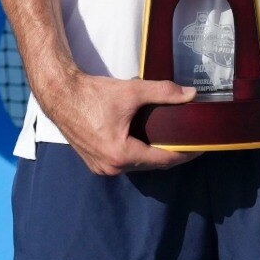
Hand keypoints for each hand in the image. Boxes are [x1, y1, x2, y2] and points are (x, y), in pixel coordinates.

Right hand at [35, 70, 197, 175]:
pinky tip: (144, 141)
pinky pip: (122, 162)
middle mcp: (111, 167)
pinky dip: (135, 154)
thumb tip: (191, 94)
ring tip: (168, 140)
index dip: (185, 153)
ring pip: (137, 165)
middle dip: (170, 154)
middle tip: (186, 140)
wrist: (60, 94)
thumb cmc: (92, 93)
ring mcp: (101, 167)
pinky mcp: (93, 163)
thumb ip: (163, 92)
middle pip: (151, 164)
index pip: (163, 160)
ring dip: (152, 155)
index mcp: (122, 154)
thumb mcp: (131, 91)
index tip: (199, 146)